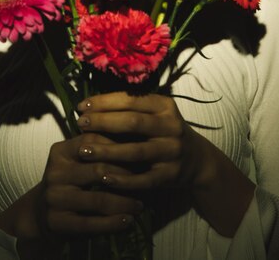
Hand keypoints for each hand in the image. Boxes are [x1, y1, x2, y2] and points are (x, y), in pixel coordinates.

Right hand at [36, 132, 143, 239]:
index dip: (119, 147)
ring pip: (98, 198)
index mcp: (60, 151)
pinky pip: (91, 223)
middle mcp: (55, 172)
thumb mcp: (76, 161)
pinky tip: (127, 220)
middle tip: (146, 180)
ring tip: (140, 204)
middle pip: (99, 169)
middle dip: (127, 176)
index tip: (140, 152)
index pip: (94, 142)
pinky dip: (113, 223)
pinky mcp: (57, 222)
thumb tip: (137, 140)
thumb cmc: (69, 181)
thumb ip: (98, 149)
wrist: (40, 212)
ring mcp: (54, 198)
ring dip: (124, 202)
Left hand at [76, 92, 207, 192]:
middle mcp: (171, 126)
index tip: (82, 106)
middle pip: (132, 122)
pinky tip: (104, 177)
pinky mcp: (171, 175)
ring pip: (136, 151)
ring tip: (84, 151)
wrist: (198, 161)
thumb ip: (130, 108)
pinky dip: (123, 179)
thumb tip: (90, 105)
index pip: (131, 99)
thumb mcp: (156, 114)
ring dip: (107, 151)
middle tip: (80, 124)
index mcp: (165, 106)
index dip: (104, 102)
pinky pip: (143, 179)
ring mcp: (172, 152)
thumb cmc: (165, 132)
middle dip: (103, 122)